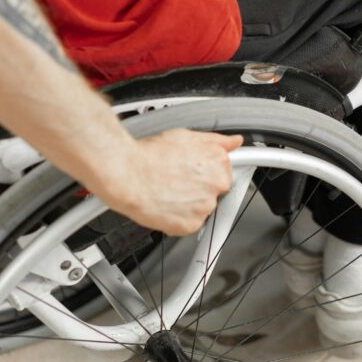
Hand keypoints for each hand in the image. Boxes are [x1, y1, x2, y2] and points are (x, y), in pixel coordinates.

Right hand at [98, 129, 243, 235]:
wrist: (127, 175)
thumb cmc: (151, 155)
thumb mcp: (187, 136)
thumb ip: (216, 141)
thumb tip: (234, 142)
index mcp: (219, 163)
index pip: (223, 172)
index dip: (204, 172)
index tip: (192, 172)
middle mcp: (216, 186)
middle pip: (214, 191)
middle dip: (199, 188)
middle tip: (176, 180)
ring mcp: (204, 207)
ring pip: (201, 208)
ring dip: (188, 203)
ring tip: (167, 191)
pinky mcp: (191, 225)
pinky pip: (189, 223)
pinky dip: (178, 218)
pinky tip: (165, 204)